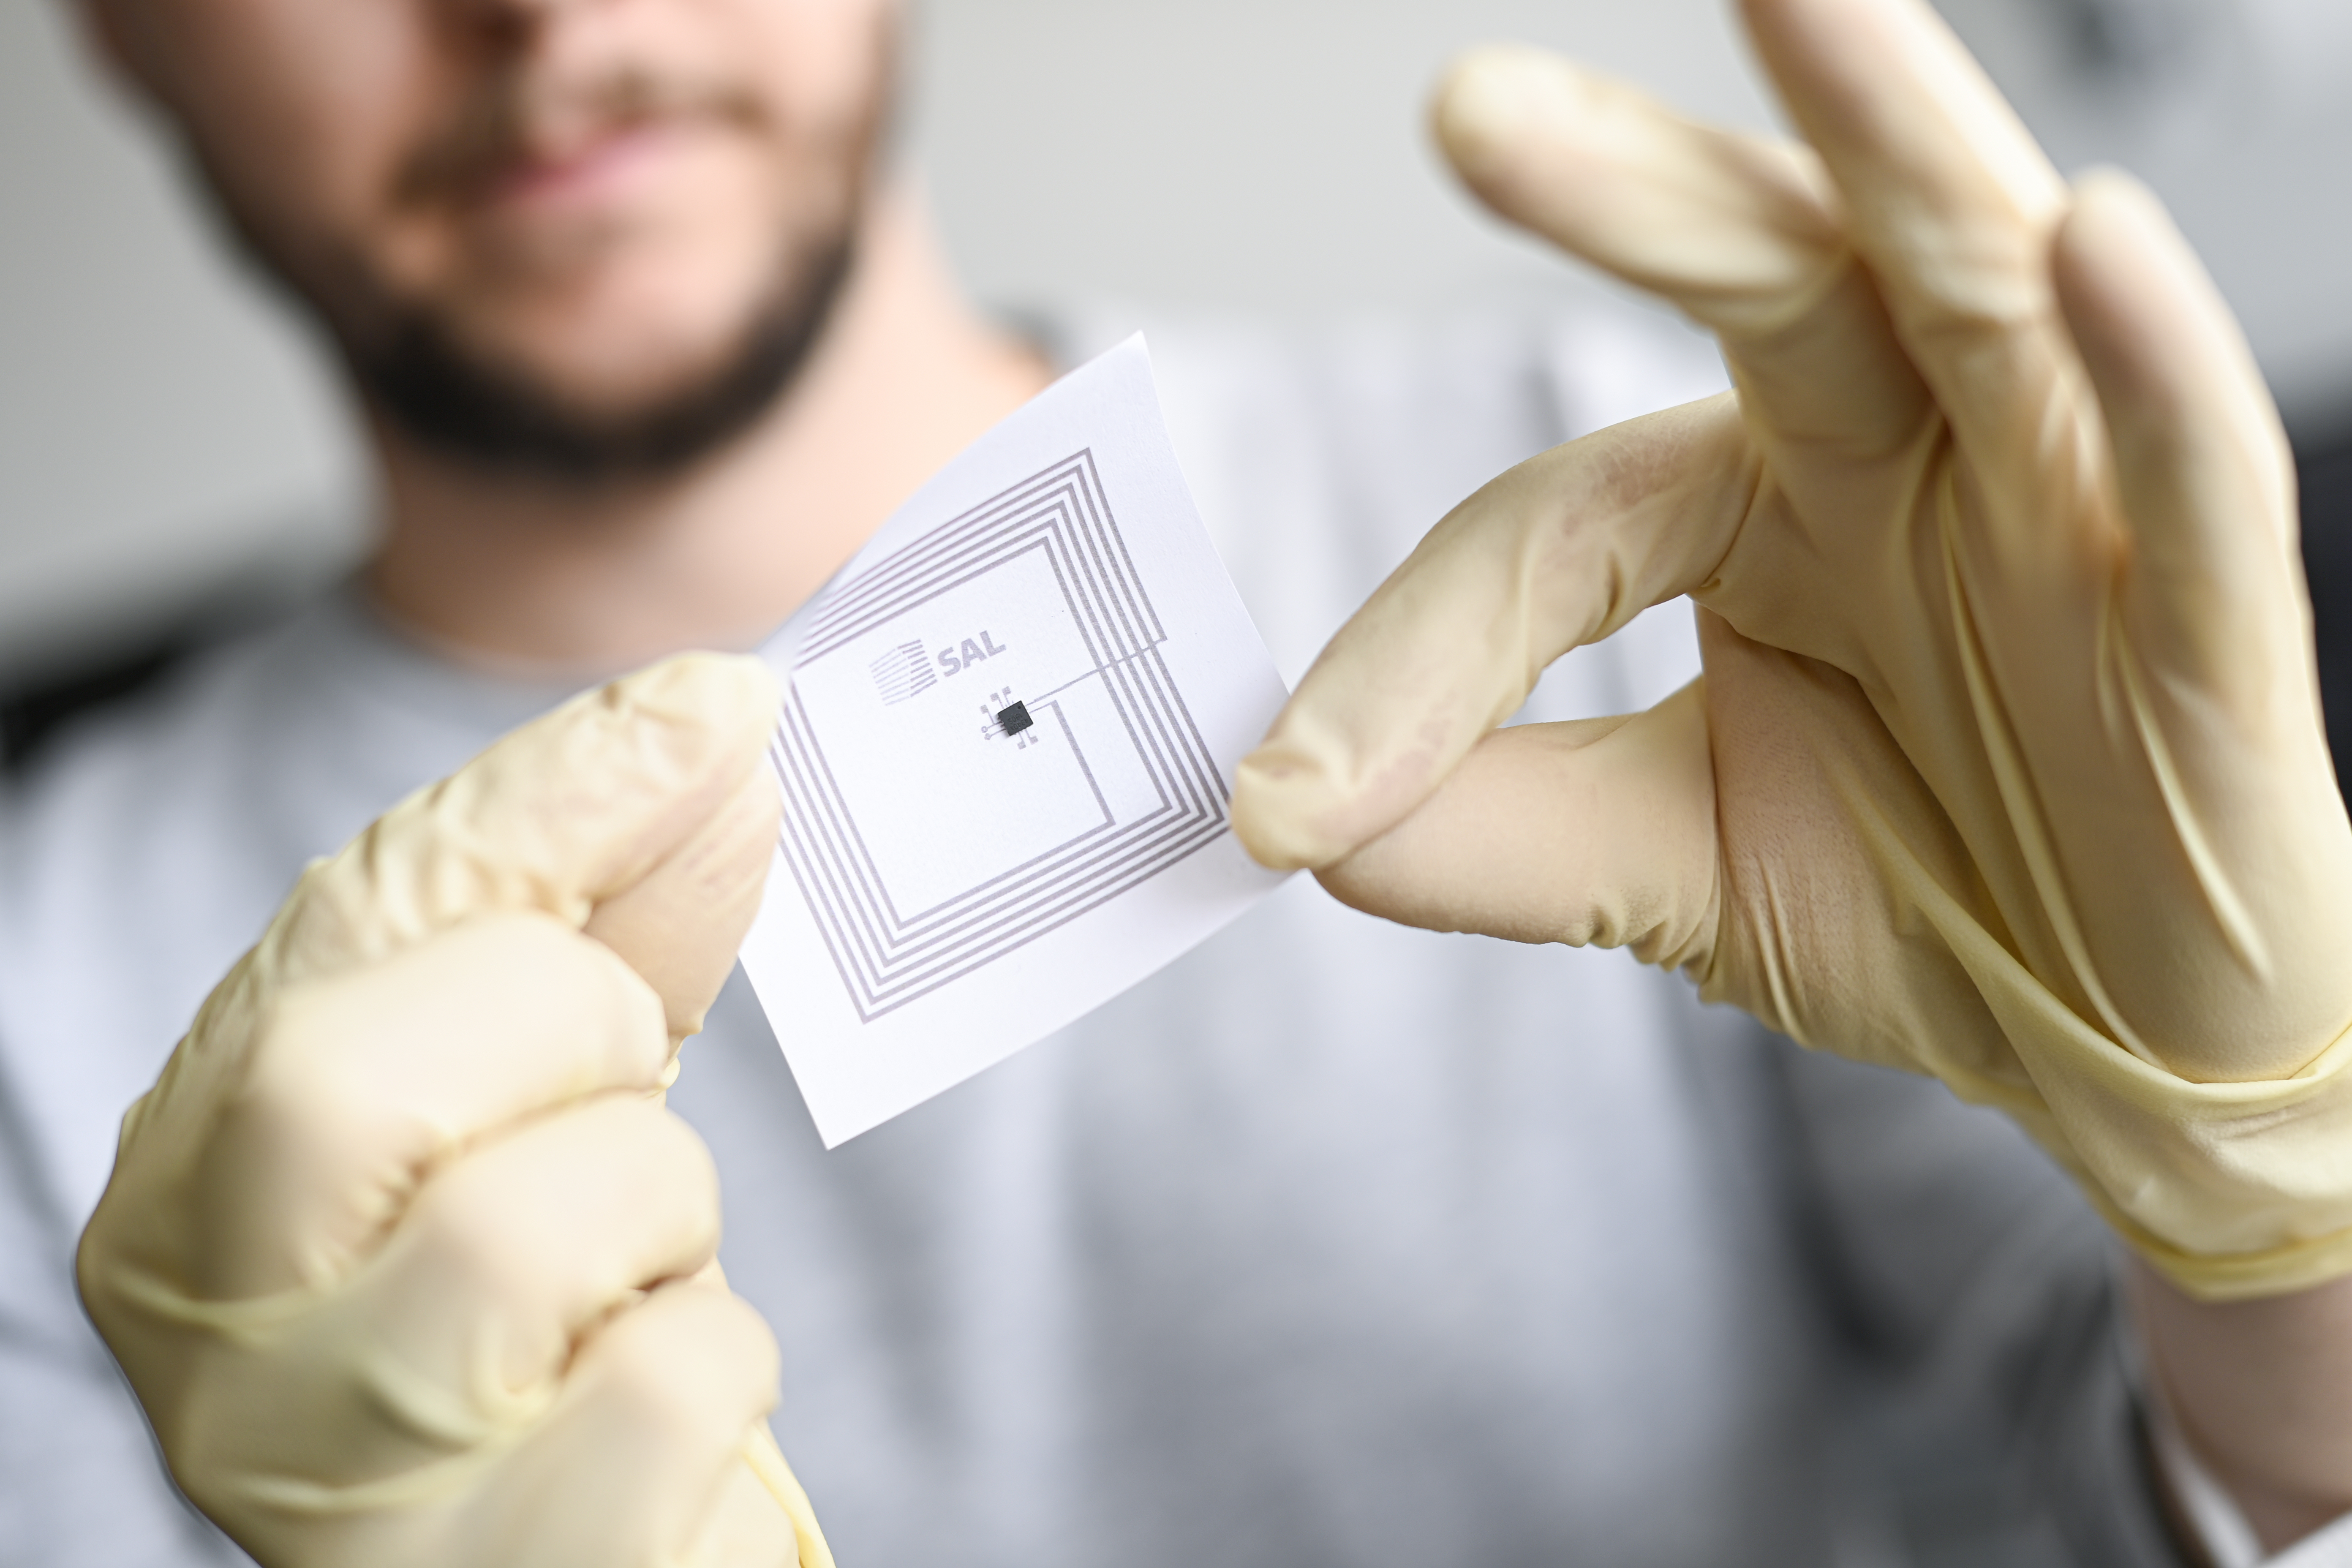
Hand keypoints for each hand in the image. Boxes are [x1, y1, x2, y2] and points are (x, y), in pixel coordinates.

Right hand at [77, 655, 833, 1566]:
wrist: (603, 1537)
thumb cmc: (561, 1314)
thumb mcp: (566, 1086)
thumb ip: (617, 909)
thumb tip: (715, 724)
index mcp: (205, 1176)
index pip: (347, 926)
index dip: (547, 799)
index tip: (718, 702)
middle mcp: (214, 1332)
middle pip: (349, 1073)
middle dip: (566, 1035)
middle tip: (616, 1093)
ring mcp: (330, 1475)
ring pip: (529, 1227)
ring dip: (656, 1213)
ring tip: (631, 1275)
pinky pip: (665, 1388)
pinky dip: (712, 1363)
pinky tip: (654, 1399)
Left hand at [1232, 0, 2351, 1300]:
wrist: (2116, 1036)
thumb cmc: (1924, 901)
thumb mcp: (1668, 866)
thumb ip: (1490, 827)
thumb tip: (1290, 817)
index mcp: (1762, 501)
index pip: (1555, 524)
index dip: (1416, 655)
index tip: (1280, 796)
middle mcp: (1903, 453)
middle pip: (1765, 274)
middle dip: (1635, 191)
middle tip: (1473, 106)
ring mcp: (2061, 506)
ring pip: (1969, 288)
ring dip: (1887, 140)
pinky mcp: (2209, 608)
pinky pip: (2186, 461)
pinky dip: (2140, 357)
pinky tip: (2085, 244)